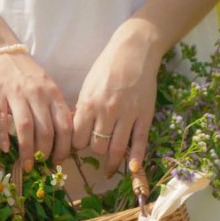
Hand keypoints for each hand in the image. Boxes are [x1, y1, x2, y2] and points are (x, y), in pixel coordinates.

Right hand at [0, 52, 73, 170]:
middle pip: (46, 130)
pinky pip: (0, 120)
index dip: (64, 147)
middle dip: (45, 153)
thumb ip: (53, 108)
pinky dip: (3, 137)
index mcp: (52, 93)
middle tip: (40, 165)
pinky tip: (5, 149)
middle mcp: (37, 94)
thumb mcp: (46, 86)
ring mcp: (16, 94)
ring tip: (25, 164)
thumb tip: (62, 137)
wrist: (0, 51)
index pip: (65, 125)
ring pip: (26, 127)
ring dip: (26, 150)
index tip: (58, 160)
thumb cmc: (25, 73)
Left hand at [72, 29, 160, 177]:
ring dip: (111, 162)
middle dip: (95, 151)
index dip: (77, 146)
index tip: (79, 146)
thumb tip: (75, 132)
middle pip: (96, 147)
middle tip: (96, 149)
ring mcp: (127, 114)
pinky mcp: (145, 114)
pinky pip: (139, 142)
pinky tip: (132, 169)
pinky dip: (135, 158)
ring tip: (109, 169)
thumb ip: (82, 110)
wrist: (134, 51)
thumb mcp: (87, 87)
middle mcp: (106, 112)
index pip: (77, 138)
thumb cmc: (107, 68)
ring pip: (115, 149)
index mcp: (88, 104)